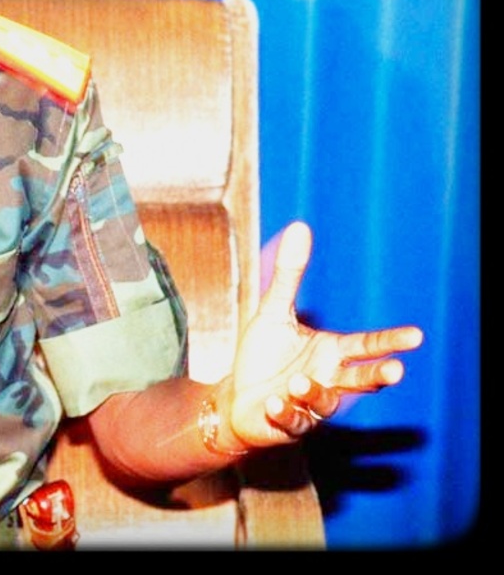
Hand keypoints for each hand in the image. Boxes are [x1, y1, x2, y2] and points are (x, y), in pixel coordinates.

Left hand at [222, 221, 423, 448]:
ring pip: (325, 402)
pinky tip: (274, 403)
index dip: (389, 341)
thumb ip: (288, 274)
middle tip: (396, 371)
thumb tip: (300, 227)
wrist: (236, 396)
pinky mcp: (288, 424)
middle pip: (361, 380)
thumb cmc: (262, 355)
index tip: (416, 336)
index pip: (366, 346)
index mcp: (330, 352)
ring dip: (314, 392)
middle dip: (378, 376)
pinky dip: (286, 412)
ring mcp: (311, 405)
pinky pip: (294, 421)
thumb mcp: (272, 310)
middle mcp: (327, 379)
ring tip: (297, 382)